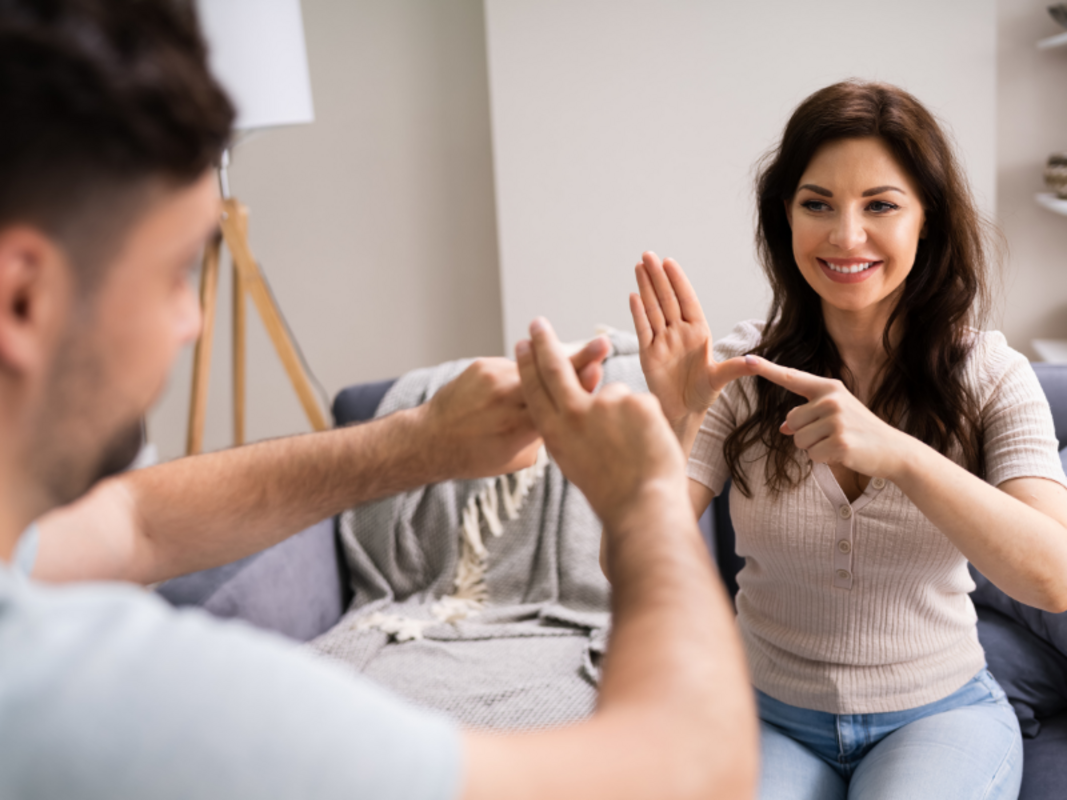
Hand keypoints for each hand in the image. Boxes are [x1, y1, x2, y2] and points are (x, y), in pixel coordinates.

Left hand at [423, 336, 609, 479]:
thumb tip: (569, 411)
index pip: (557, 402)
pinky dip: (518, 375)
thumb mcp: (516, 459)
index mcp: (520, 428)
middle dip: (580, 357)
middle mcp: (507, 400)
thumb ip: (543, 435)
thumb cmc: (476, 456)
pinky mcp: (483, 366)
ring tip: (565, 361)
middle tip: (602, 344)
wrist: (431, 439)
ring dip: (548, 367)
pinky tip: (510, 390)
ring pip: (532, 367)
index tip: (598, 370)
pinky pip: (513, 366)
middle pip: (551, 375)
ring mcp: (494, 379)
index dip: (580, 385)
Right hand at [516, 317, 685, 530]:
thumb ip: (567, 430)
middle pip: (555, 368)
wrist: (643, 506)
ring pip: (613, 395)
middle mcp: (574, 414)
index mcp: (555, 433)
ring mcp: (605, 405)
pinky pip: (640, 404)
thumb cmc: (610, 492)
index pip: (534, 389)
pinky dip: (646, 421)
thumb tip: (568, 406)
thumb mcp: (574, 462)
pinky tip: (648, 445)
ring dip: (624, 417)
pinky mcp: (635, 401)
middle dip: (543, 343)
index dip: (527, 365)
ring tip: (633, 450)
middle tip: (537, 325)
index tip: (522, 345)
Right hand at [631, 252, 754, 429]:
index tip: (669, 262)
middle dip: (658, 277)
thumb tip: (754, 362)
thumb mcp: (720, 380)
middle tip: (648, 255)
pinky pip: (642, 330)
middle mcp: (678, 333)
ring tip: (639, 267)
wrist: (682, 413)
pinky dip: (638, 314)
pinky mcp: (648, 354)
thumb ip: (734, 369)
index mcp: (698, 332)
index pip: (686, 301)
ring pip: (653, 310)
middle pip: (667, 300)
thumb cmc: (703, 395)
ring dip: (645, 288)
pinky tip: (633, 296)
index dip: (678, 281)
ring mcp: (662, 342)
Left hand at [745, 355, 912, 479]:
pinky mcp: (840, 442)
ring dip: (814, 447)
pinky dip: (824, 459)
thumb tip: (784, 429)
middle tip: (832, 434)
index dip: (767, 369)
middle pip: (791, 421)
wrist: (893, 449)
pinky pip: (812, 455)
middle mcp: (831, 400)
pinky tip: (843, 453)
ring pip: (798, 440)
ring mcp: (836, 421)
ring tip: (838, 442)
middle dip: (805, 433)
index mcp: (829, 388)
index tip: (747, 359)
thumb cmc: (859, 430)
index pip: (792, 377)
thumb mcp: (835, 416)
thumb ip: (807, 417)